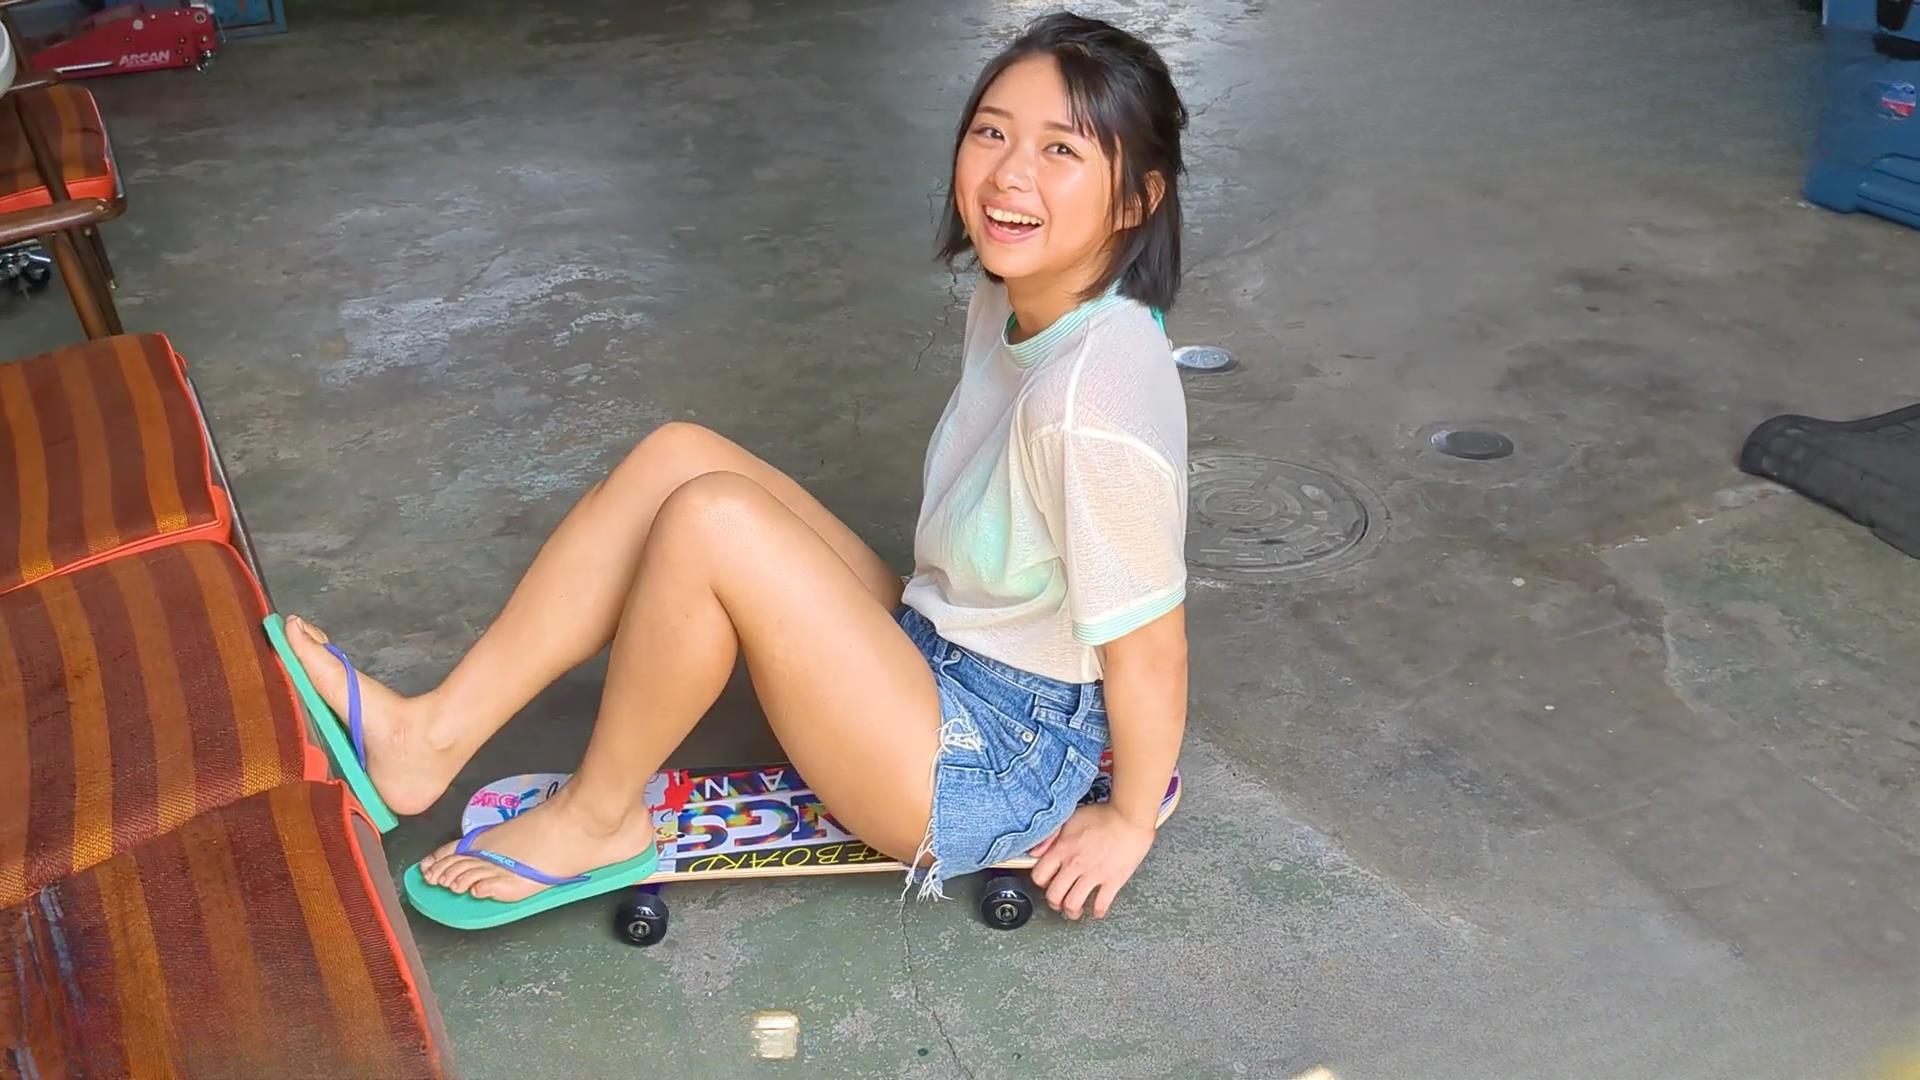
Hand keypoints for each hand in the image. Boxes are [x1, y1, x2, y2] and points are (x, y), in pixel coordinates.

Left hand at [1026, 803, 1155, 919]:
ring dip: (1071, 911)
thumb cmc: (1103, 815)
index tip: (1047, 882)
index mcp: (1063, 849)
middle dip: (1054, 902)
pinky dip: (1097, 911)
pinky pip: (1101, 904)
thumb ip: (1050, 837)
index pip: (1039, 876)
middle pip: (1054, 895)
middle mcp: (1075, 864)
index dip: (1041, 882)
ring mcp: (1094, 874)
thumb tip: (1034, 852)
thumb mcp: (1070, 818)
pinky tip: (1096, 910)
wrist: (1130, 816)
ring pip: (1073, 904)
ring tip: (1074, 910)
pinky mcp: (1113, 880)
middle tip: (1059, 902)